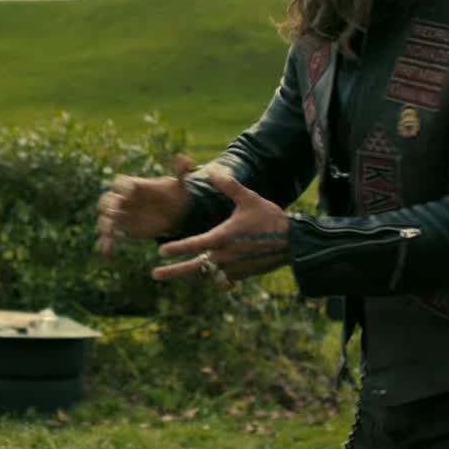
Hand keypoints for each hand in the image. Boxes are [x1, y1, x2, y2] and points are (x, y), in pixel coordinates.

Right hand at [95, 155, 196, 256]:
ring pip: (105, 218)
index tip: (130, 193)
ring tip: (108, 234)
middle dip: (108, 206)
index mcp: (134, 185)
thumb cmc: (175, 195)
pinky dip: (106, 242)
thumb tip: (185, 159)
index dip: (123, 187)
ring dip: (105, 225)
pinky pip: (110, 235)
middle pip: (107, 199)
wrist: (174, 213)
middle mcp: (124, 199)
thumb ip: (181, 173)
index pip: (121, 182)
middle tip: (113, 213)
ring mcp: (122, 214)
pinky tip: (107, 252)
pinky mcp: (123, 228)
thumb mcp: (180, 185)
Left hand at [152, 172, 290, 284]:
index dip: (176, 249)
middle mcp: (226, 256)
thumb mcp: (249, 199)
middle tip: (155, 274)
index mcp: (224, 238)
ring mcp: (234, 268)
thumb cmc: (270, 218)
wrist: (294, 243)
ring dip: (190, 275)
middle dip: (173, 272)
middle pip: (194, 267)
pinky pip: (221, 279)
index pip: (195, 245)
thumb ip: (229, 186)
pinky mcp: (242, 275)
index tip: (160, 252)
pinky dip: (211, 278)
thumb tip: (213, 169)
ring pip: (205, 275)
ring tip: (174, 275)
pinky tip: (206, 275)